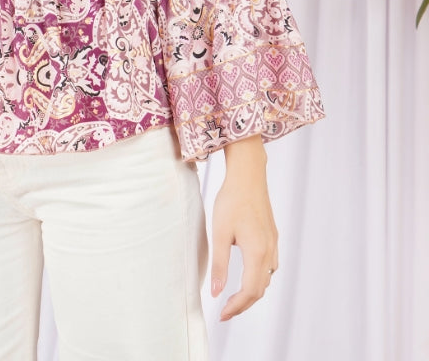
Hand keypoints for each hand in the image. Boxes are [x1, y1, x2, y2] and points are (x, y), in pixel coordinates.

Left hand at [210, 135, 277, 319]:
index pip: (250, 291)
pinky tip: (248, 272)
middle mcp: (269, 251)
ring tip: (235, 296)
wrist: (248, 176)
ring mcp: (273, 243)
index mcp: (257, 253)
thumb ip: (220, 265)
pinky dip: (259, 276)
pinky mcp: (272, 235)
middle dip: (244, 303)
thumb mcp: (220, 233)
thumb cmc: (232, 201)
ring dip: (253, 291)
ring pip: (267, 278)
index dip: (236, 307)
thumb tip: (216, 293)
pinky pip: (270, 265)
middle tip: (226, 310)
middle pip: (260, 288)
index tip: (222, 315)